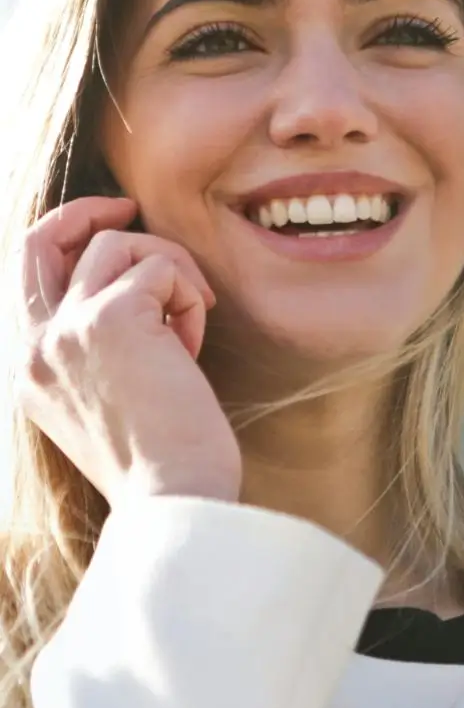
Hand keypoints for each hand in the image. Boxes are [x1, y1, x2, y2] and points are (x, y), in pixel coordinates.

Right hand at [15, 196, 241, 506]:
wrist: (175, 500)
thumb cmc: (160, 460)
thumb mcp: (104, 401)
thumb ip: (93, 347)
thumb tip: (130, 287)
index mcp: (28, 370)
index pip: (24, 275)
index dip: (64, 237)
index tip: (109, 226)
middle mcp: (35, 346)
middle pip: (40, 238)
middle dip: (87, 211)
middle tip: (131, 207)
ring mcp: (68, 329)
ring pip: (119, 246)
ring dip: (170, 272)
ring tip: (189, 325)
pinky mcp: (114, 318)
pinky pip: (162, 268)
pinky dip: (189, 296)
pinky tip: (194, 346)